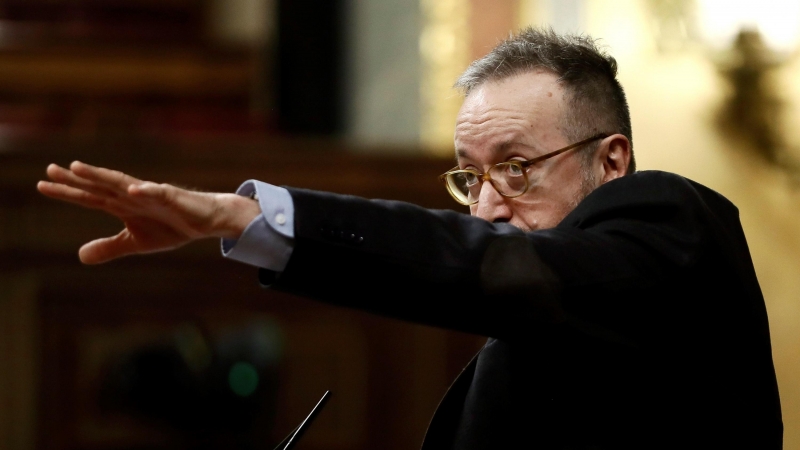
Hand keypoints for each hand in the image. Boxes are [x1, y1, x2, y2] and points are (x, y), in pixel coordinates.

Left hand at [37, 161, 260, 263]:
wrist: (205, 220)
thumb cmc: (171, 226)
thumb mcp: (136, 242)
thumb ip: (109, 246)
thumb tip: (80, 256)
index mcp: (122, 205)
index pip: (90, 197)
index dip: (67, 192)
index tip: (42, 185)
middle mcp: (132, 195)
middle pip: (100, 186)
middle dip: (76, 179)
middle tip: (51, 170)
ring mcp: (150, 194)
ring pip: (122, 183)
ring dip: (101, 176)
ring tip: (80, 168)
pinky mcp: (171, 197)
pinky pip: (157, 193)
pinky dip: (145, 191)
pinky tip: (132, 190)